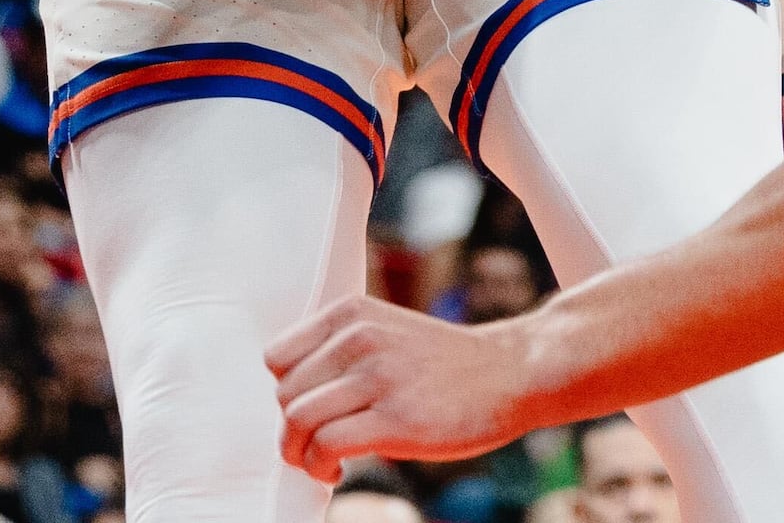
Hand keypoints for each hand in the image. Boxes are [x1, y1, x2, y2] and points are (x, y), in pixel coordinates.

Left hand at [267, 295, 535, 473]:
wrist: (507, 373)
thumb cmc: (441, 363)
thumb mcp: (383, 331)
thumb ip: (339, 350)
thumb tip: (288, 394)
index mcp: (351, 313)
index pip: (277, 356)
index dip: (286, 392)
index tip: (307, 411)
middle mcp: (358, 338)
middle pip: (283, 393)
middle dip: (291, 428)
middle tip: (315, 444)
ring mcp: (377, 377)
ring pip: (297, 420)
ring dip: (300, 453)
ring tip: (324, 461)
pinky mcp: (395, 420)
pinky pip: (326, 447)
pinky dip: (320, 467)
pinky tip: (339, 470)